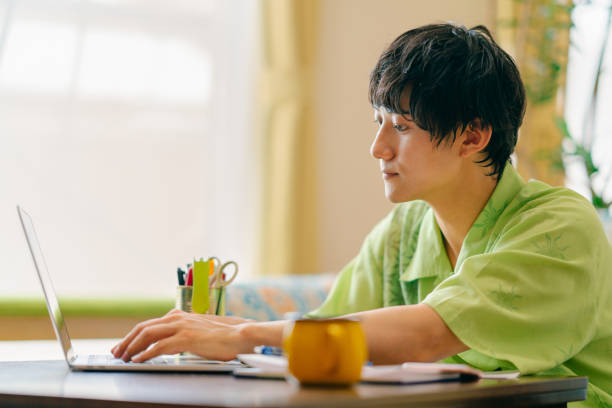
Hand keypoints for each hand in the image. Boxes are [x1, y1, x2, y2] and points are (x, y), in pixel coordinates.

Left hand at [110, 309, 255, 362]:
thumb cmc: (223, 335)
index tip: (123, 345)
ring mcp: (181, 327)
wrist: (241, 334)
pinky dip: (146, 353)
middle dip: (127, 341)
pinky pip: (160, 346)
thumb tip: (169, 343)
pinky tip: (138, 360)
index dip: (133, 336)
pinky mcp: (187, 338)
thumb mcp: (198, 331)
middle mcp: (177, 318)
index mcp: (179, 315)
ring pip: (148, 334)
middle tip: (116, 352)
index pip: (149, 325)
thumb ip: (182, 333)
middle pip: (144, 328)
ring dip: (132, 347)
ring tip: (123, 357)